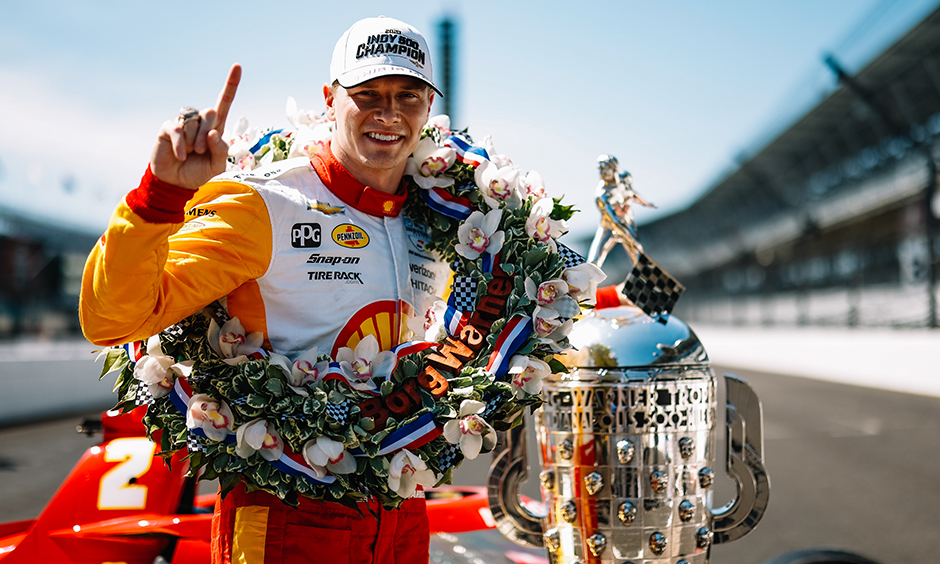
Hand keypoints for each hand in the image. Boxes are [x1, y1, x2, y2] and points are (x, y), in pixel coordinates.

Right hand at [150, 64, 241, 189]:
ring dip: (194, 141)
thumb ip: (221, 151)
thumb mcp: (217, 166)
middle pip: (211, 112)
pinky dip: (181, 145)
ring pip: (194, 122)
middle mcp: (201, 122)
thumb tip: (214, 132)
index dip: (231, 85)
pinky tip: (180, 155)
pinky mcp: (169, 128)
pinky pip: (178, 129)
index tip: (238, 66)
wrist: (176, 182)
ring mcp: (184, 123)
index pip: (224, 103)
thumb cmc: (198, 172)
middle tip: (201, 151)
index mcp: (216, 128)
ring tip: (190, 153)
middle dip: (208, 134)